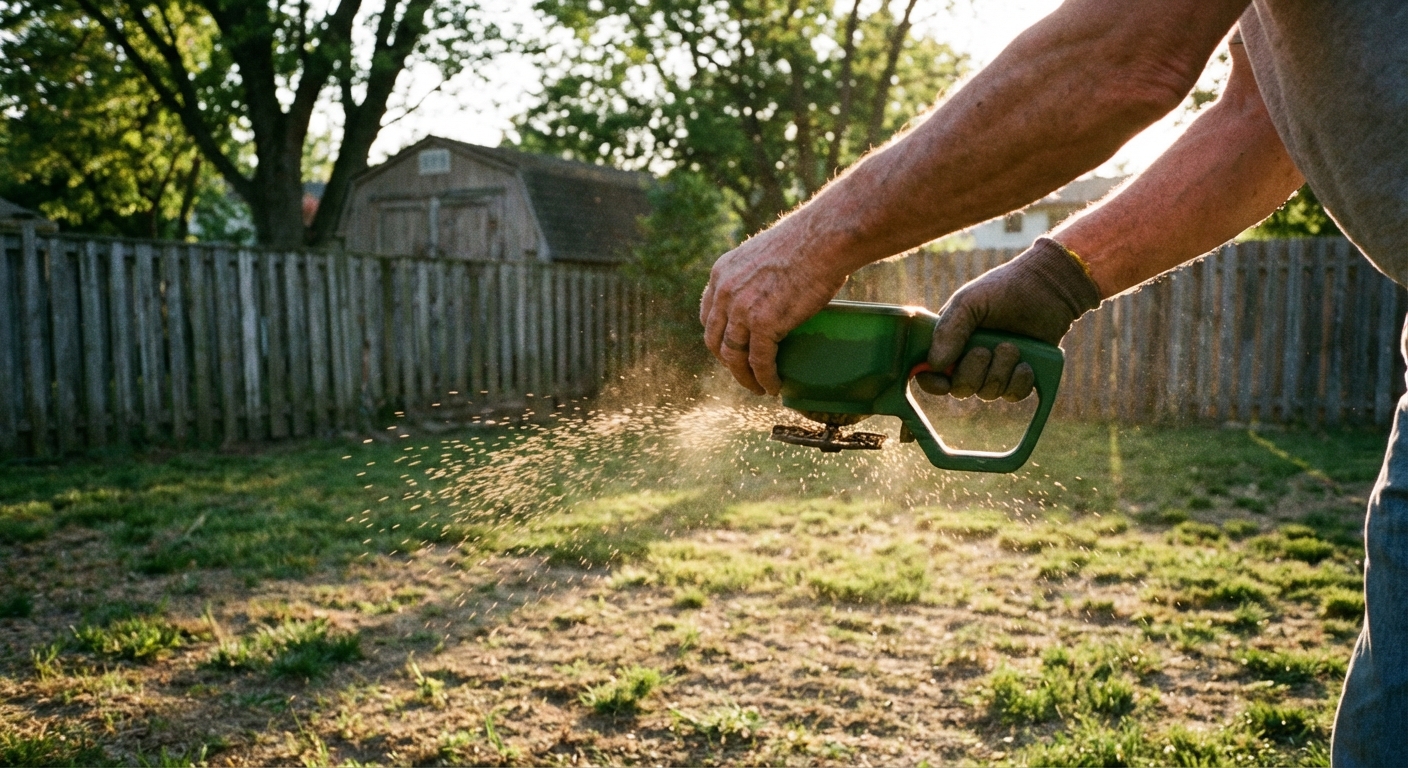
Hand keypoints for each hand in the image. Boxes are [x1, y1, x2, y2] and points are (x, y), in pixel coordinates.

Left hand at [700, 226, 847, 394]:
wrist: (824, 239)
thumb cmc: (808, 241)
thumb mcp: (766, 254)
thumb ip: (757, 274)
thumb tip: (774, 289)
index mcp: (722, 272)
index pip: (709, 314)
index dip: (718, 336)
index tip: (731, 348)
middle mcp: (724, 291)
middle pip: (715, 339)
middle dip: (728, 362)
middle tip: (745, 373)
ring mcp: (741, 309)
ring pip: (733, 356)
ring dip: (744, 377)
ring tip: (758, 387)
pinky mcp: (763, 324)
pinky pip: (759, 361)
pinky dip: (765, 378)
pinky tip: (773, 386)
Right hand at [915, 237, 1101, 400]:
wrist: (1048, 288)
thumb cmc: (1003, 289)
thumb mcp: (969, 301)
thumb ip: (948, 330)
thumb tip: (934, 364)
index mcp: (949, 341)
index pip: (930, 373)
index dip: (933, 383)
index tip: (944, 383)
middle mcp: (969, 359)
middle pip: (960, 389)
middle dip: (973, 373)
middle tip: (985, 350)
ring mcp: (995, 369)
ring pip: (988, 393)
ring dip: (1000, 372)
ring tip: (1012, 347)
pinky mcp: (1020, 376)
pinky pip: (1013, 395)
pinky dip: (1019, 382)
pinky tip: (1026, 364)